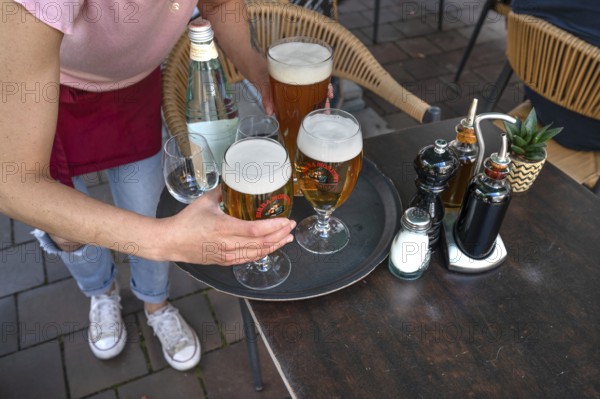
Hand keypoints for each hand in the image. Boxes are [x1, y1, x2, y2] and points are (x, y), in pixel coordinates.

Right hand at [161, 188, 295, 265]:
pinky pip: (248, 259)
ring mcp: (227, 255)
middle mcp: (228, 244)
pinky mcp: (225, 261)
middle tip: (292, 226)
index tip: (287, 220)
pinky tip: (270, 248)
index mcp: (224, 227)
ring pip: (257, 253)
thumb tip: (235, 180)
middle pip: (261, 243)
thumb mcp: (205, 201)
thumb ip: (222, 191)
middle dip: (280, 235)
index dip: (274, 226)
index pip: (256, 230)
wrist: (171, 242)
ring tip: (287, 238)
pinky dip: (262, 253)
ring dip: (275, 245)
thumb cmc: (186, 221)